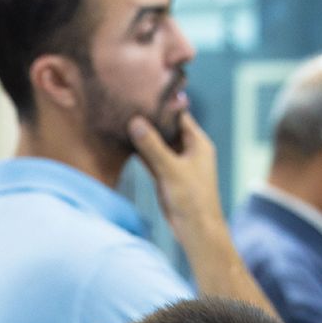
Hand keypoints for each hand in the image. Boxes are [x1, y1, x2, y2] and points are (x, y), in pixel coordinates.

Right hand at [129, 111, 225, 241]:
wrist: (196, 229)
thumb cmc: (192, 198)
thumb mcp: (171, 169)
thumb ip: (152, 146)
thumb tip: (135, 122)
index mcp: (198, 143)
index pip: (179, 116)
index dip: (163, 105)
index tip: (145, 93)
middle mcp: (189, 150)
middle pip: (167, 128)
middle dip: (150, 119)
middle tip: (128, 104)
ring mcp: (177, 164)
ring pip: (158, 144)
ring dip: (144, 136)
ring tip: (123, 119)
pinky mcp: (167, 176)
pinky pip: (152, 159)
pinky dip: (141, 152)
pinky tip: (125, 143)